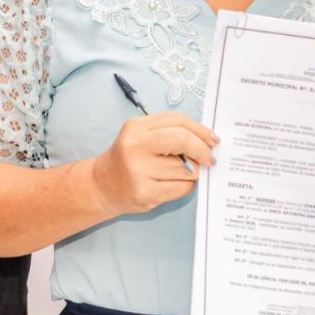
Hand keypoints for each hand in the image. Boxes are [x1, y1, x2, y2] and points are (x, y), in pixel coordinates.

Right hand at [90, 113, 216, 214]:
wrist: (102, 185)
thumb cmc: (129, 158)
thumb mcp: (142, 135)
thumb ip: (170, 132)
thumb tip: (207, 140)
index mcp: (136, 127)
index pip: (178, 121)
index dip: (200, 130)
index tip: (212, 140)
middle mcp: (135, 146)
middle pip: (183, 140)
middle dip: (202, 150)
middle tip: (210, 158)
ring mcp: (139, 171)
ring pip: (186, 168)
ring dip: (192, 172)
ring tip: (178, 174)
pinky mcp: (145, 192)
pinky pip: (181, 188)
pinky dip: (185, 186)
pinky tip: (173, 184)